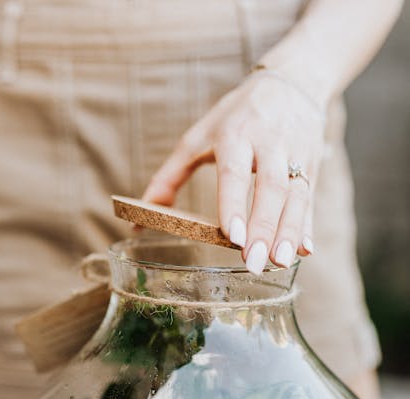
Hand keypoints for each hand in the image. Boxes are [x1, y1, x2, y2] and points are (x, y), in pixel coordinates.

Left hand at [143, 72, 324, 273]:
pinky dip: (307, 226)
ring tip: (279, 263)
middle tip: (254, 263)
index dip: (234, 204)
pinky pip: (310, 199)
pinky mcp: (313, 165)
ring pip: (296, 196)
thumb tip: (139, 219)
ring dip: (288, 232)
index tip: (231, 236)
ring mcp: (295, 154)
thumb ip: (170, 176)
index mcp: (236, 134)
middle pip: (271, 188)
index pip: (234, 172)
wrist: (293, 81)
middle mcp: (269, 143)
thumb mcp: (200, 137)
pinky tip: (304, 251)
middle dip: (263, 228)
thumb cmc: (237, 116)